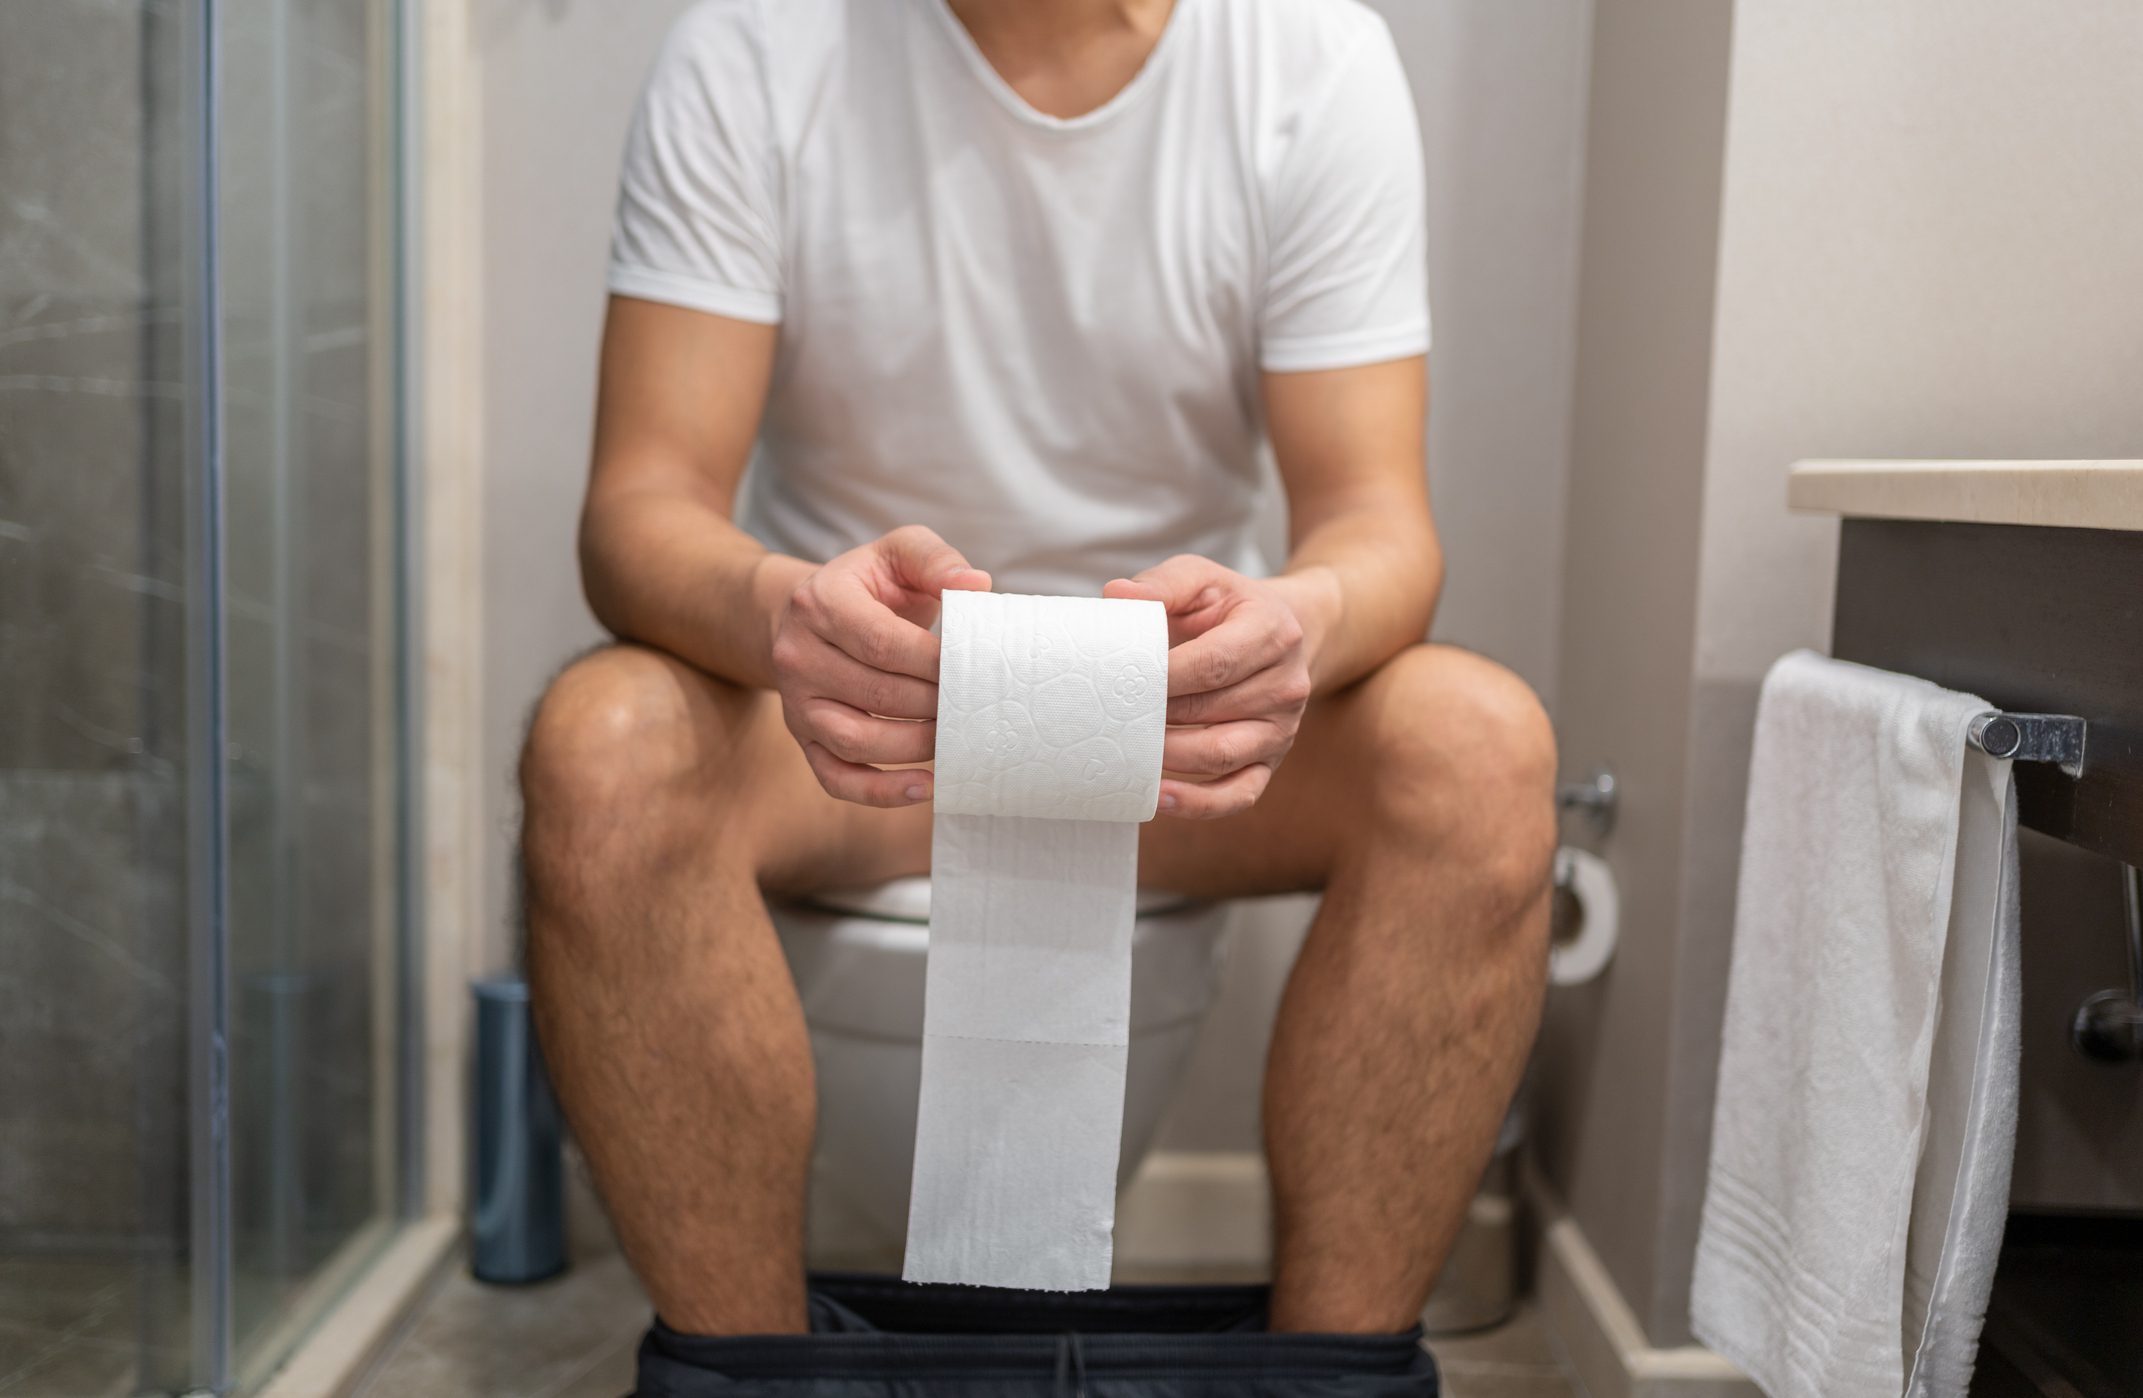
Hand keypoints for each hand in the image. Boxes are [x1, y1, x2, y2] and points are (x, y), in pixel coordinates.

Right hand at [771, 526, 989, 805]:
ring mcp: (796, 703)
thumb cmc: (869, 585)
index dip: (935, 664)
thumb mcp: (899, 553)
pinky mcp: (803, 738)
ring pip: (856, 741)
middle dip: (935, 706)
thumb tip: (976, 585)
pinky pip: (837, 778)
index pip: (882, 643)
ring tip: (958, 739)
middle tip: (978, 707)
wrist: (808, 613)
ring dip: (916, 747)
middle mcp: (798, 655)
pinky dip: (881, 792)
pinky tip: (925, 786)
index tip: (977, 670)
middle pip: (875, 695)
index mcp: (820, 603)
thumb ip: (936, 561)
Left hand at [1104, 556, 1324, 818]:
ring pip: (1221, 755)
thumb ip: (1162, 585)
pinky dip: (1198, 804)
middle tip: (1107, 717)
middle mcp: (1287, 685)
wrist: (1286, 633)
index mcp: (1273, 632)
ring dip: (1168, 756)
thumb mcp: (1202, 579)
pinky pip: (1238, 794)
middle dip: (1155, 716)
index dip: (1164, 676)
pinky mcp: (1270, 762)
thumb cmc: (1230, 607)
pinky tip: (1157, 798)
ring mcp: (1282, 730)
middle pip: (1211, 710)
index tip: (1120, 681)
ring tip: (1123, 750)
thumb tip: (1116, 597)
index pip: (1214, 662)